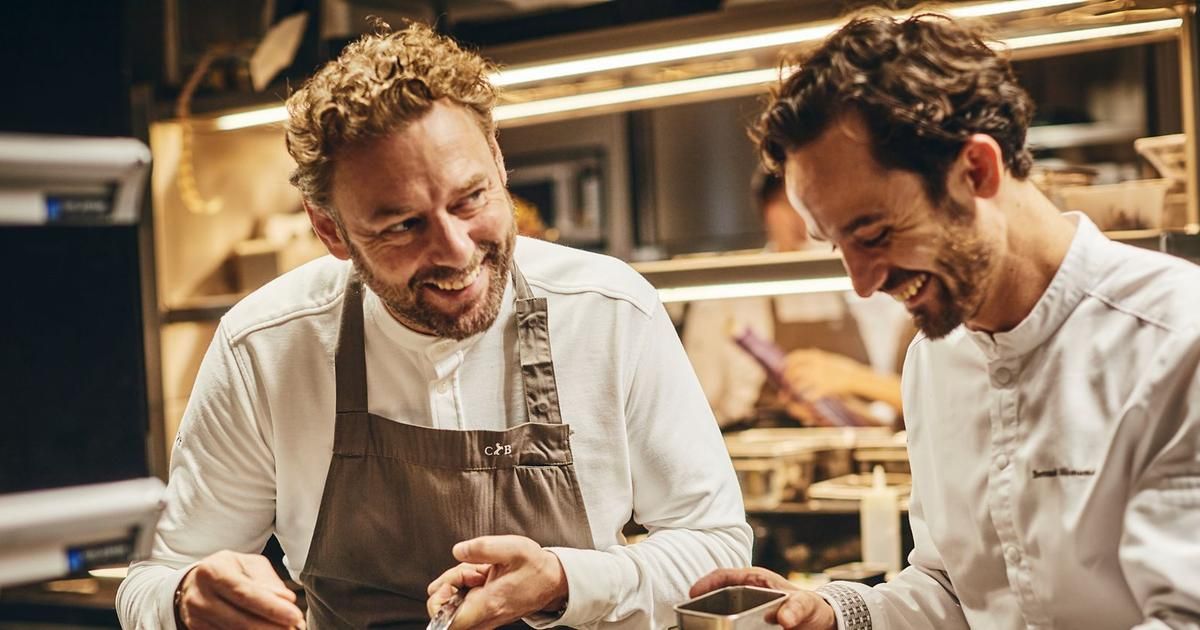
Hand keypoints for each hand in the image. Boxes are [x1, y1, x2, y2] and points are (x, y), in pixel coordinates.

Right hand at [176, 549, 303, 629]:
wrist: (195, 583)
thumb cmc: (230, 570)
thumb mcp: (249, 565)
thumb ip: (268, 581)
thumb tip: (287, 601)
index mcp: (213, 571)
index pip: (245, 594)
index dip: (271, 608)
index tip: (295, 616)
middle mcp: (199, 596)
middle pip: (241, 621)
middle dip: (272, 628)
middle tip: (294, 627)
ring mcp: (195, 617)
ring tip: (284, 629)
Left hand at [426, 535, 566, 629]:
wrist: (554, 581)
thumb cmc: (535, 567)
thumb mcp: (512, 548)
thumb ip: (482, 547)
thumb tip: (457, 550)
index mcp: (488, 604)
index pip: (447, 621)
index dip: (438, 601)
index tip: (450, 582)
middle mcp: (485, 617)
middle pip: (446, 612)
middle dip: (449, 587)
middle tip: (468, 570)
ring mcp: (486, 618)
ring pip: (455, 607)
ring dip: (459, 586)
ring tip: (479, 570)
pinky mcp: (487, 614)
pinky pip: (465, 604)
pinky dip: (467, 588)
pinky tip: (482, 575)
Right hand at [690, 567, 835, 629]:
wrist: (822, 624)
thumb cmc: (814, 608)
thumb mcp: (807, 605)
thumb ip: (796, 608)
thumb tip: (784, 619)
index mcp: (756, 579)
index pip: (724, 576)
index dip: (706, 582)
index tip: (693, 593)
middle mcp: (748, 593)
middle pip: (718, 595)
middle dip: (704, 604)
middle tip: (693, 616)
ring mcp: (748, 609)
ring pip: (724, 612)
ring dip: (715, 619)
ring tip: (703, 626)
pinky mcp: (751, 624)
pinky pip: (734, 626)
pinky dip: (727, 628)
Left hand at [783, 349, 867, 400]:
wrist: (856, 377)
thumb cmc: (845, 368)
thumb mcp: (831, 357)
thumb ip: (820, 355)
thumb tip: (812, 350)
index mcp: (818, 357)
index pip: (797, 356)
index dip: (789, 360)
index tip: (784, 364)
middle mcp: (816, 366)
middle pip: (794, 370)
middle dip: (788, 376)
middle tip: (786, 380)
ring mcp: (819, 378)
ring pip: (798, 384)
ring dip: (793, 388)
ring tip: (792, 391)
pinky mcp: (824, 389)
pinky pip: (810, 395)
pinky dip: (805, 398)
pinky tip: (805, 399)